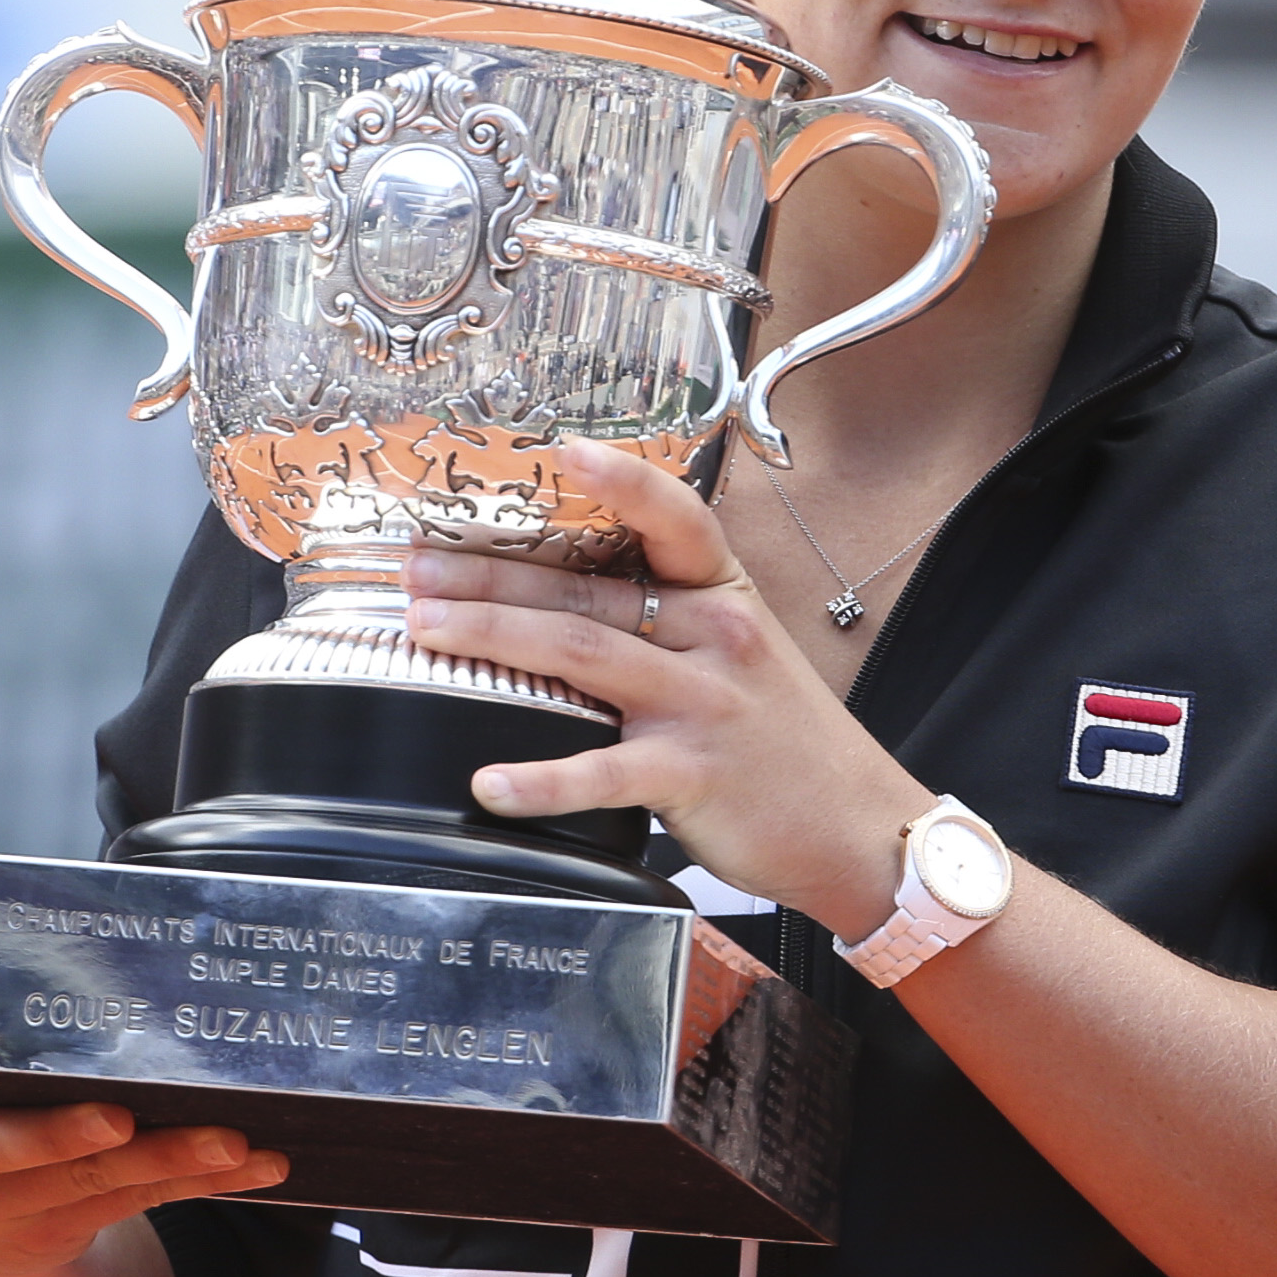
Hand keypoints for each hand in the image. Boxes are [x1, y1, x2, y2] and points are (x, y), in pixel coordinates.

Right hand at [0, 930, 288, 1276]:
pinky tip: (254, 1163)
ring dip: (163, 1158)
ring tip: (229, 1138)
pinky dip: (194, 1181)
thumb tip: (35, 889)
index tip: (23, 1020)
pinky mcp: (40, 1234)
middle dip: (58, 1134)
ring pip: (81, 1182)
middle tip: (121, 1120)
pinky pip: (128, 1204)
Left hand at [402, 440, 930, 939]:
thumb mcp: (744, 653)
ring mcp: (702, 705)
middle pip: (590, 591)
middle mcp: (715, 637)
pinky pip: (602, 773)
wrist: (859, 826)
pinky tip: (488, 784)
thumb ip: (671, 620)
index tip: (561, 450)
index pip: (675, 518)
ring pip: (583, 655)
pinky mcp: (691, 776)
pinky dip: (540, 781)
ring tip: (425, 630)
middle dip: (493, 574)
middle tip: (418, 567)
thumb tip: (570, 595)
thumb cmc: (789, 740)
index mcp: (725, 597)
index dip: (621, 481)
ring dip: (494, 637)